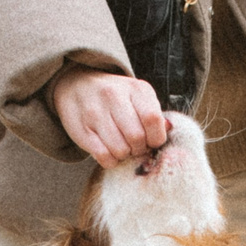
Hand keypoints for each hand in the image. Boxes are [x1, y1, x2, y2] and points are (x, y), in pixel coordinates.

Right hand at [49, 65, 167, 165]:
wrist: (77, 85)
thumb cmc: (115, 96)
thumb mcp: (137, 96)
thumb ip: (153, 113)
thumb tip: (168, 129)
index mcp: (134, 88)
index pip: (152, 119)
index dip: (156, 138)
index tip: (152, 141)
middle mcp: (114, 96)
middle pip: (137, 137)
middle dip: (139, 148)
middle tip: (135, 145)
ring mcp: (95, 112)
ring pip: (120, 149)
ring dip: (124, 155)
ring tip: (122, 146)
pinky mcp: (81, 129)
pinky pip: (103, 156)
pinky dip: (110, 160)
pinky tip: (109, 151)